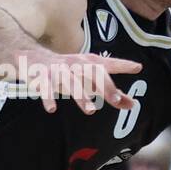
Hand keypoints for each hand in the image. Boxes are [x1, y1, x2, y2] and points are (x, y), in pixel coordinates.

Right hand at [21, 50, 141, 114]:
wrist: (33, 59)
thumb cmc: (69, 71)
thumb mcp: (90, 78)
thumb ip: (111, 91)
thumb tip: (133, 104)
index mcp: (88, 62)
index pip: (107, 64)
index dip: (122, 64)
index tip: (138, 67)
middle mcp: (75, 64)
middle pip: (92, 72)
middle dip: (105, 86)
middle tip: (117, 100)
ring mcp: (58, 71)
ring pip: (71, 82)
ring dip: (81, 96)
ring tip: (91, 110)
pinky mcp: (42, 78)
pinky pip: (45, 88)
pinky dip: (48, 98)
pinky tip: (52, 109)